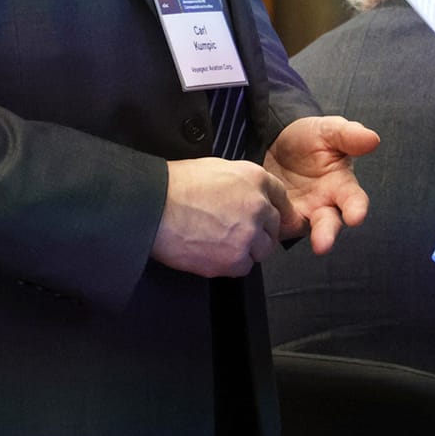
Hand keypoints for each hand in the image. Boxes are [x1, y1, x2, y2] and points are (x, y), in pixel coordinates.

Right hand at [151, 158, 297, 277]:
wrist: (153, 206)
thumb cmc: (175, 185)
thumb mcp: (216, 167)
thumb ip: (242, 182)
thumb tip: (250, 195)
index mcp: (254, 179)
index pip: (280, 197)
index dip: (273, 208)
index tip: (270, 218)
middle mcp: (258, 206)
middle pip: (274, 227)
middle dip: (259, 230)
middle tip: (235, 230)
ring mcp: (247, 235)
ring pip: (262, 250)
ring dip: (247, 249)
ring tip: (220, 241)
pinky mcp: (233, 260)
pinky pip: (244, 267)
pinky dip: (231, 263)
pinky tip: (212, 251)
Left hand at [263, 115, 379, 253]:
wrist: (275, 141)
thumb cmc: (309, 138)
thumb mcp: (328, 131)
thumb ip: (349, 135)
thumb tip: (372, 139)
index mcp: (341, 185)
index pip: (354, 201)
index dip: (356, 209)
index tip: (356, 216)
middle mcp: (324, 205)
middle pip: (330, 225)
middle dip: (327, 234)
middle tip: (323, 244)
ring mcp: (301, 214)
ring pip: (304, 232)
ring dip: (302, 240)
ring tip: (303, 245)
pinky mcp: (279, 218)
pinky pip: (276, 227)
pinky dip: (272, 228)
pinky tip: (267, 226)